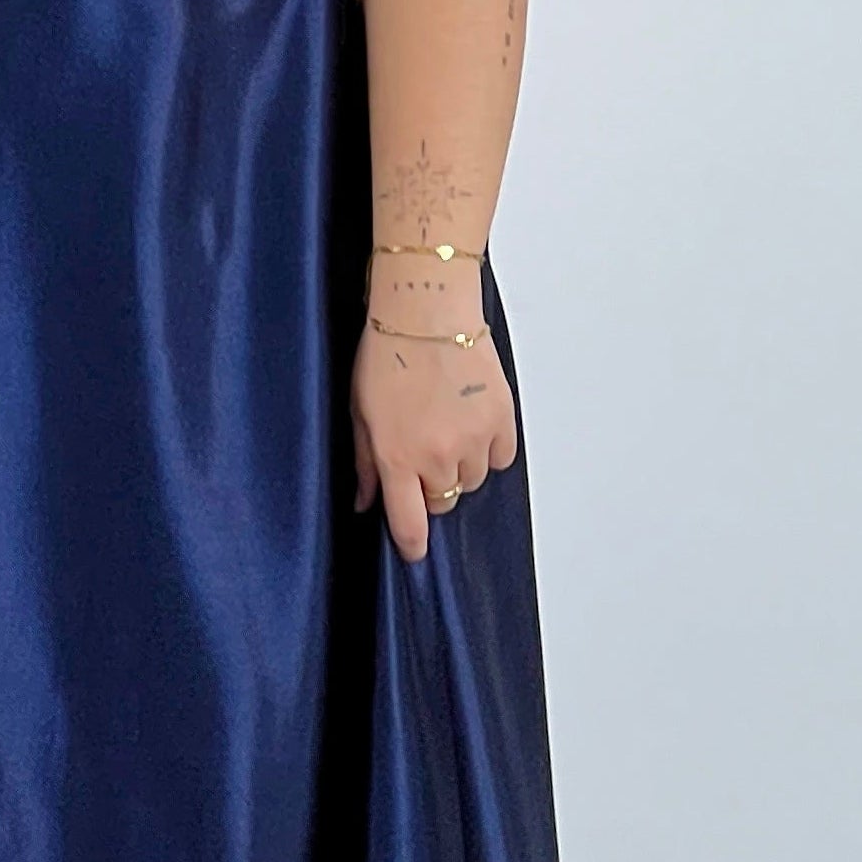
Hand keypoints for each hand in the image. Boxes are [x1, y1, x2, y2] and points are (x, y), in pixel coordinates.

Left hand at [351, 271, 518, 559]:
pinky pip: (501, 458)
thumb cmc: (386, 353)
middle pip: (443, 501)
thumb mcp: (360, 411)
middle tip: (422, 452)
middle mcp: (438, 456)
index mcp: (398, 457)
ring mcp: (474, 440)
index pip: (410, 522)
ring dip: (460, 466)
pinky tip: (471, 422)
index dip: (412, 543)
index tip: (414, 551)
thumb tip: (365, 502)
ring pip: (472, 480)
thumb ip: (365, 462)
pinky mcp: (502, 420)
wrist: (427, 310)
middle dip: (431, 487)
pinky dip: (489, 449)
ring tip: (446, 427)